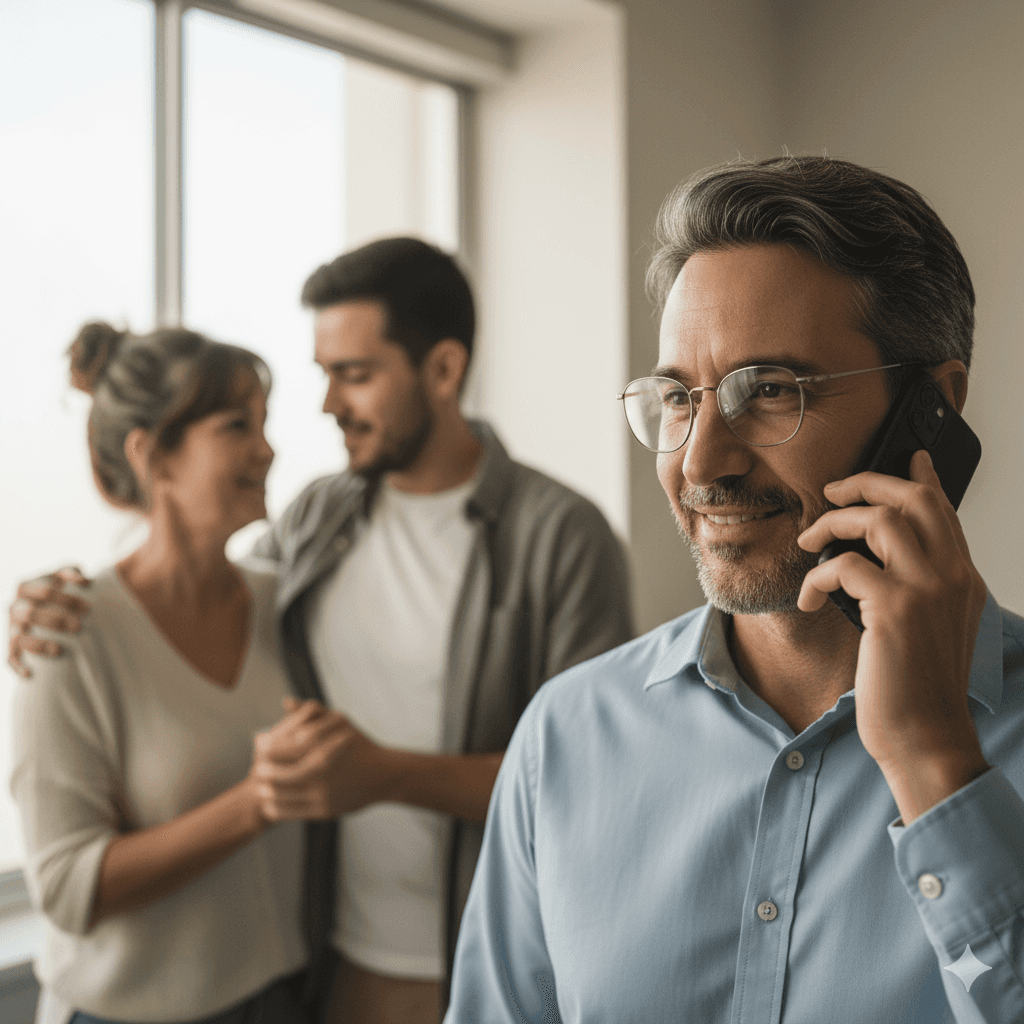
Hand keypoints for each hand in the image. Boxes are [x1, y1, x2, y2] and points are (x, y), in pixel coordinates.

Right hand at [7, 566, 91, 677]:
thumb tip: (85, 582)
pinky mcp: (12, 643)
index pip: (44, 592)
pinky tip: (30, 674)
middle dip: (54, 621)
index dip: (66, 599)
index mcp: (25, 587)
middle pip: (30, 614)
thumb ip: (73, 574)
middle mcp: (15, 607)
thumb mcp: (67, 574)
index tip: (88, 609)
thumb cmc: (63, 587)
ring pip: (18, 637)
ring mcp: (12, 626)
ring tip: (59, 651)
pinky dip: (17, 666)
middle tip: (78, 628)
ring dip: (37, 644)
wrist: (51, 602)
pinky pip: (10, 656)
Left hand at [251, 698, 391, 819]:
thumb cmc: (358, 744)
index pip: (281, 747)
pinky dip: (276, 807)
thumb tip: (285, 702)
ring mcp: (322, 792)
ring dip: (267, 791)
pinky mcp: (324, 811)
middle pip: (277, 773)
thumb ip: (312, 711)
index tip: (258, 746)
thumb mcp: (340, 721)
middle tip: (257, 770)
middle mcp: (321, 768)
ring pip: (281, 795)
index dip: (265, 747)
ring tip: (262, 788)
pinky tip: (272, 803)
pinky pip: (290, 811)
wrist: (383, 775)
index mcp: (322, 744)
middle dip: (263, 772)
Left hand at [797, 450, 988, 821]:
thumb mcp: (928, 629)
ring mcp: (926, 590)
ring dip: (832, 524)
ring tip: (808, 543)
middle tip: (832, 492)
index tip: (910, 456)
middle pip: (913, 499)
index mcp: (963, 580)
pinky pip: (843, 567)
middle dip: (867, 483)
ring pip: (877, 520)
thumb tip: (878, 561)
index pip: (944, 512)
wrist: (927, 738)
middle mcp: (952, 577)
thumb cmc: (918, 688)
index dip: (923, 479)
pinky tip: (809, 600)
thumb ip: (918, 588)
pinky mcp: (893, 609)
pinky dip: (817, 577)